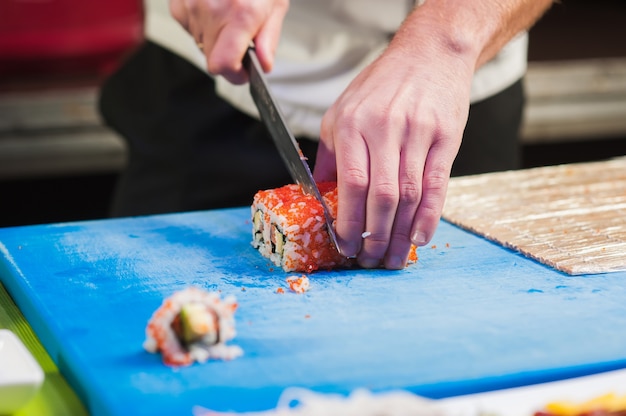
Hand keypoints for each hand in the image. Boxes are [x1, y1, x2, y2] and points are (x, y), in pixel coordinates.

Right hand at [169, 0, 288, 83]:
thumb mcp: (275, 4)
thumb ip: (268, 38)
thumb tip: (264, 64)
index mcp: (241, 14)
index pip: (223, 65)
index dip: (234, 75)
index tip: (243, 73)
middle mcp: (213, 11)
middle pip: (212, 59)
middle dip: (228, 56)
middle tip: (241, 40)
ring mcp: (193, 5)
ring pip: (200, 43)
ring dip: (214, 38)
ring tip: (228, 16)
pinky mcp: (179, 2)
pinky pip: (188, 27)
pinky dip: (200, 24)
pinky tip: (212, 8)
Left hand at [313, 35, 473, 269]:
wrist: (430, 53)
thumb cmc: (381, 86)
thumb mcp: (343, 111)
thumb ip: (331, 154)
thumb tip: (320, 196)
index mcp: (352, 124)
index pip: (350, 183)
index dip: (348, 221)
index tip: (345, 246)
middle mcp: (385, 128)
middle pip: (381, 196)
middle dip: (373, 236)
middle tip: (369, 261)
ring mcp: (418, 133)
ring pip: (409, 196)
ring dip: (400, 235)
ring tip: (391, 259)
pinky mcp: (446, 137)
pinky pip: (437, 185)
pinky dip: (429, 217)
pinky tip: (419, 238)